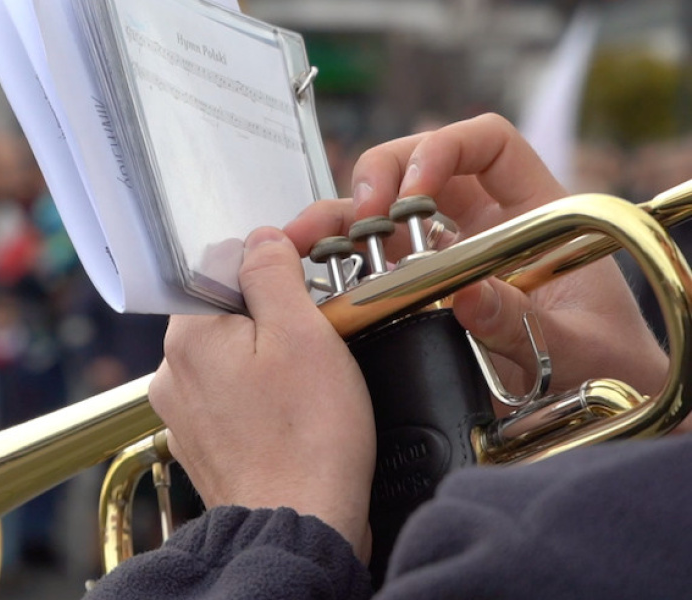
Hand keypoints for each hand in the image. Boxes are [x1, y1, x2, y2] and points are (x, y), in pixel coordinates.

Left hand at [150, 227, 374, 559]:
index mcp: (188, 334)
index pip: (227, 264)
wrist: (298, 527)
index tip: (318, 267)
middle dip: (278, 312)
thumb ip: (273, 273)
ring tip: (315, 378)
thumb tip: (262, 240)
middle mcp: (172, 372)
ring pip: (233, 356)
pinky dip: (264, 396)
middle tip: (325, 331)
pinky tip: (297, 413)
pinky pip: (234, 399)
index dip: (280, 259)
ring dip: (273, 355)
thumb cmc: (306, 440)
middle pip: (229, 310)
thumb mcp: (302, 332)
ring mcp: (184, 413)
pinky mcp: (204, 445)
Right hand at [313, 113, 666, 412]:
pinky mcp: (417, 291)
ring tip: (307, 237)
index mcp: (534, 211)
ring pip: (384, 211)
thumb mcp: (577, 346)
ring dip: (341, 215)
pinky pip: (371, 262)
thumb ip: (525, 322)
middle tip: (362, 215)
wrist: (601, 403)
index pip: (487, 143)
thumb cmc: (606, 365)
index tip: (414, 190)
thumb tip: (468, 295)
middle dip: (381, 176)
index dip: (444, 149)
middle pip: (419, 164)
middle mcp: (484, 224)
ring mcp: (446, 255)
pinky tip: (310, 269)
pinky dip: (336, 259)